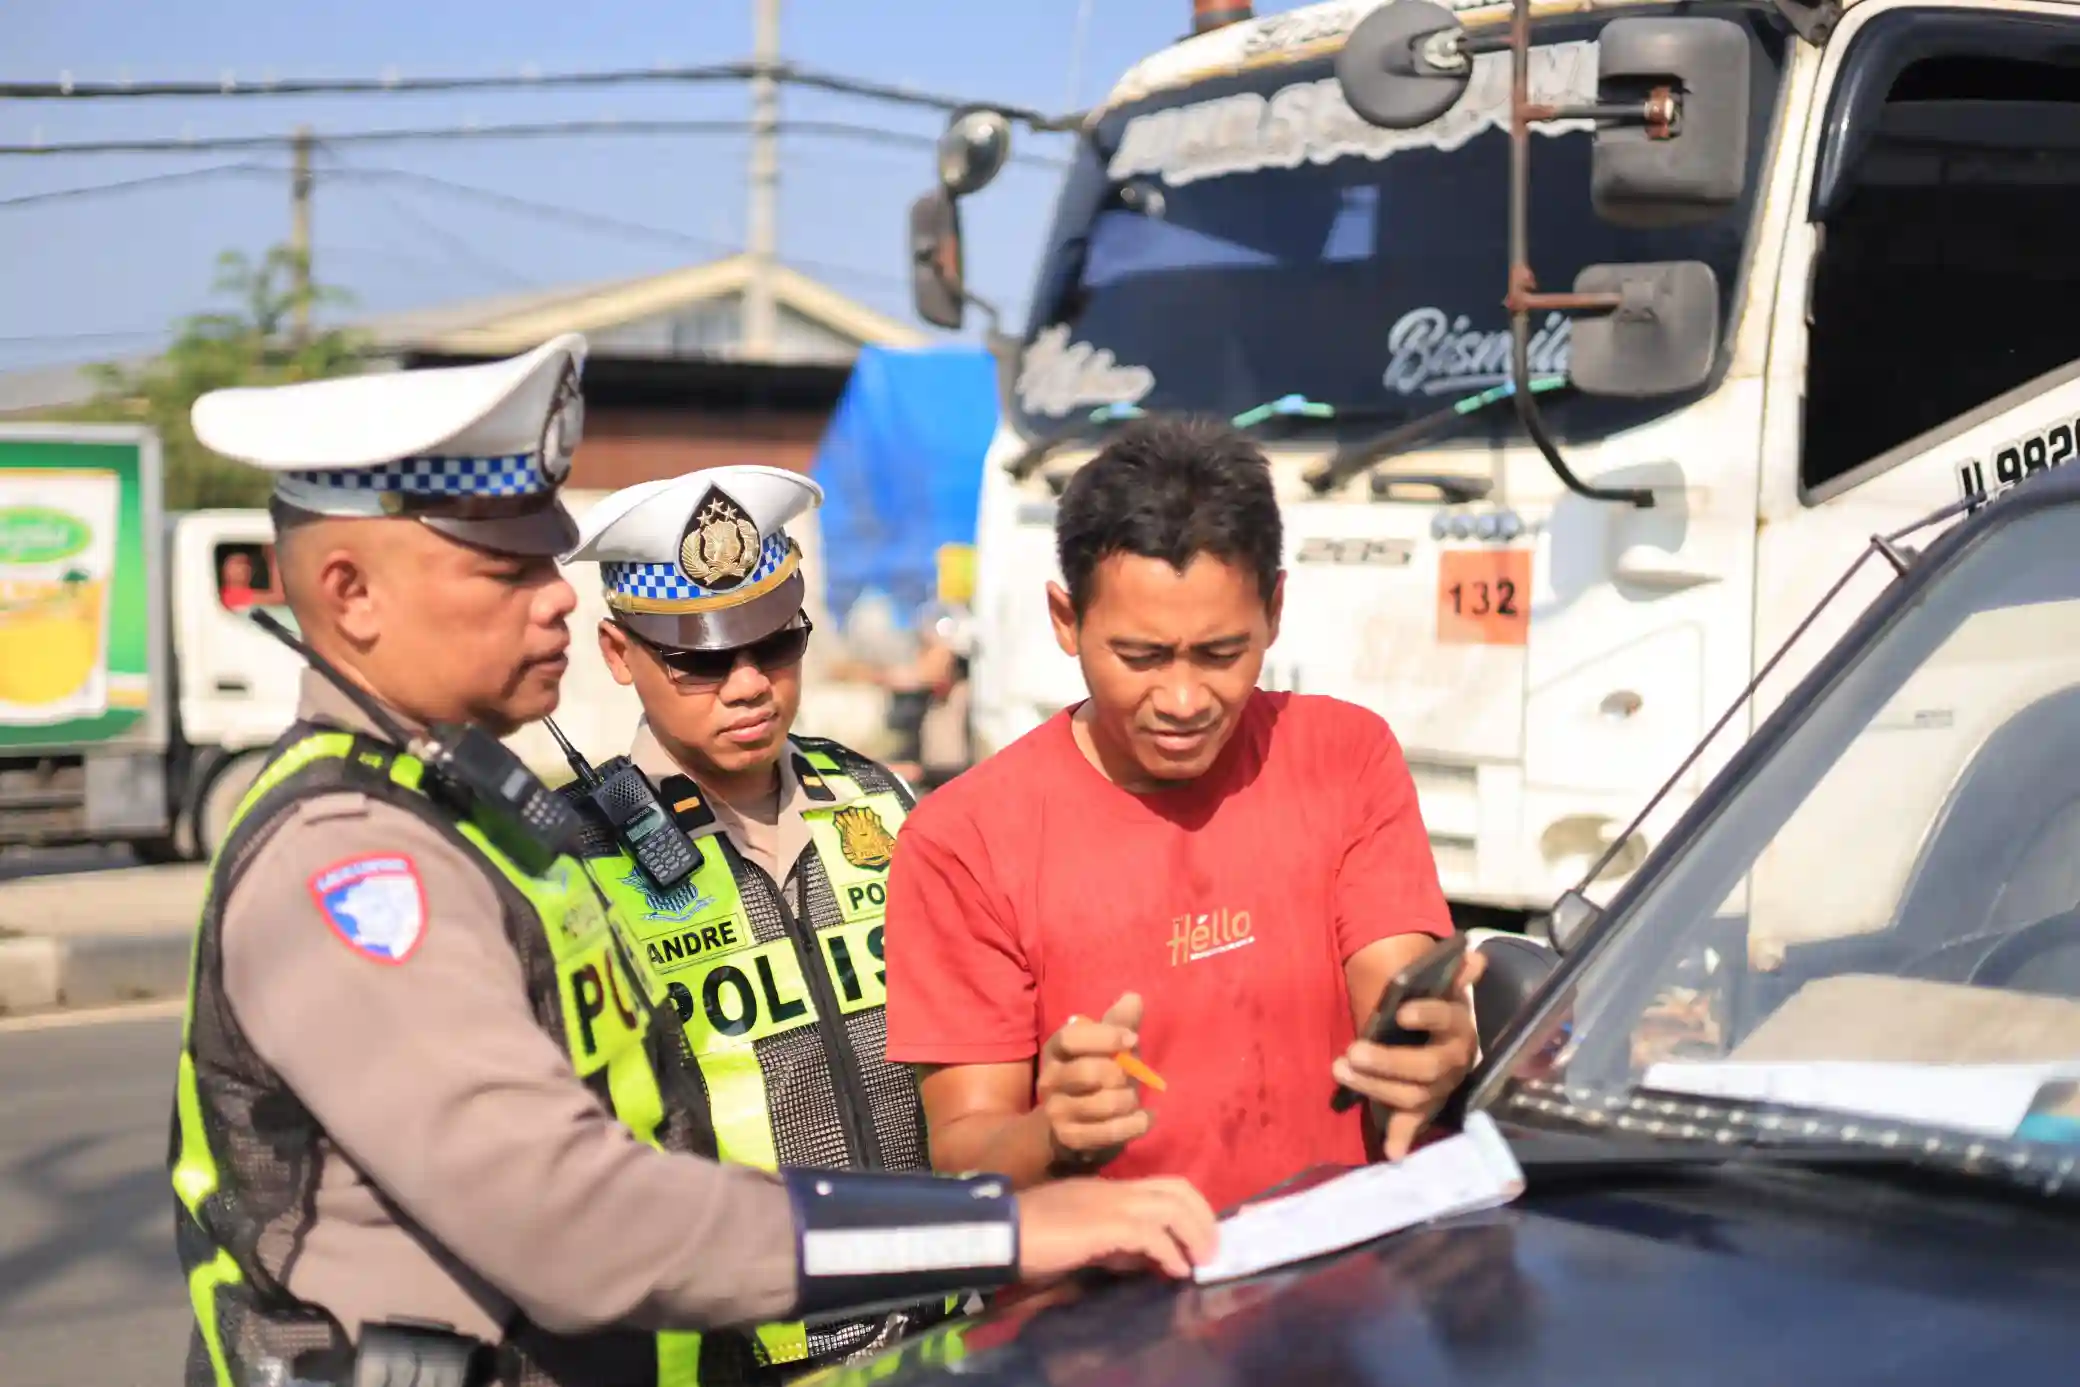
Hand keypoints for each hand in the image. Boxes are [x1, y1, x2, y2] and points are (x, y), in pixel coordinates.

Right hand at [1015, 1175, 1217, 1281]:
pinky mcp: (1106, 1225)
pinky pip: (1151, 1234)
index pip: (1165, 1186)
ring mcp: (1112, 1203)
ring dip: (1195, 1235)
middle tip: (1211, 1251)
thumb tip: (1147, 1258)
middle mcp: (1118, 1189)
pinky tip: (1174, 1271)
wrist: (1003, 1231)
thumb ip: (1115, 1243)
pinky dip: (1169, 1252)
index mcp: (1111, 1189)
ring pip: (1172, 1207)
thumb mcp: (1084, 1237)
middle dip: (1204, 1219)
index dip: (1192, 1209)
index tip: (1201, 1236)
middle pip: (1178, 1190)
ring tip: (1201, 1262)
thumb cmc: (1034, 1234)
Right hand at [1035, 993, 1149, 1171]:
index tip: (1133, 1039)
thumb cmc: (1092, 1079)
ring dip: (1130, 1100)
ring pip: (1105, 1103)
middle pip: (1090, 1071)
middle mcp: (1049, 1080)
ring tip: (1133, 1101)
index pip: (1071, 1038)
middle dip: (1123, 1074)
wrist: (1064, 1130)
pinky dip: (1136, 1124)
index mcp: (1055, 1050)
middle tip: (1132, 1078)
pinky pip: (1111, 1131)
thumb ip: (1118, 1023)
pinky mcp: (1071, 1139)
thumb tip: (1134, 997)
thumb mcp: (1104, 1049)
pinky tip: (1144, 1119)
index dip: (1105, 1037)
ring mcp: (1057, 1112)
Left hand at [1333, 949, 1487, 1160]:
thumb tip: (1475, 957)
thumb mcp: (1441, 990)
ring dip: (1376, 1087)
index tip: (1401, 1012)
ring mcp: (1440, 1088)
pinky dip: (1401, 1138)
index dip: (1427, 1016)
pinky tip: (1391, 1151)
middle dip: (1388, 1061)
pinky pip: (1413, 1125)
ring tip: (1340, 1069)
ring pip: (1412, 1095)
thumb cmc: (1432, 1010)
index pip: (1446, 1019)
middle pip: (1425, 1066)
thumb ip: (1454, 976)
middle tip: (1352, 1051)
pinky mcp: (1424, 1108)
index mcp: (1457, 1026)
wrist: (1439, 1038)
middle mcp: (1453, 1061)